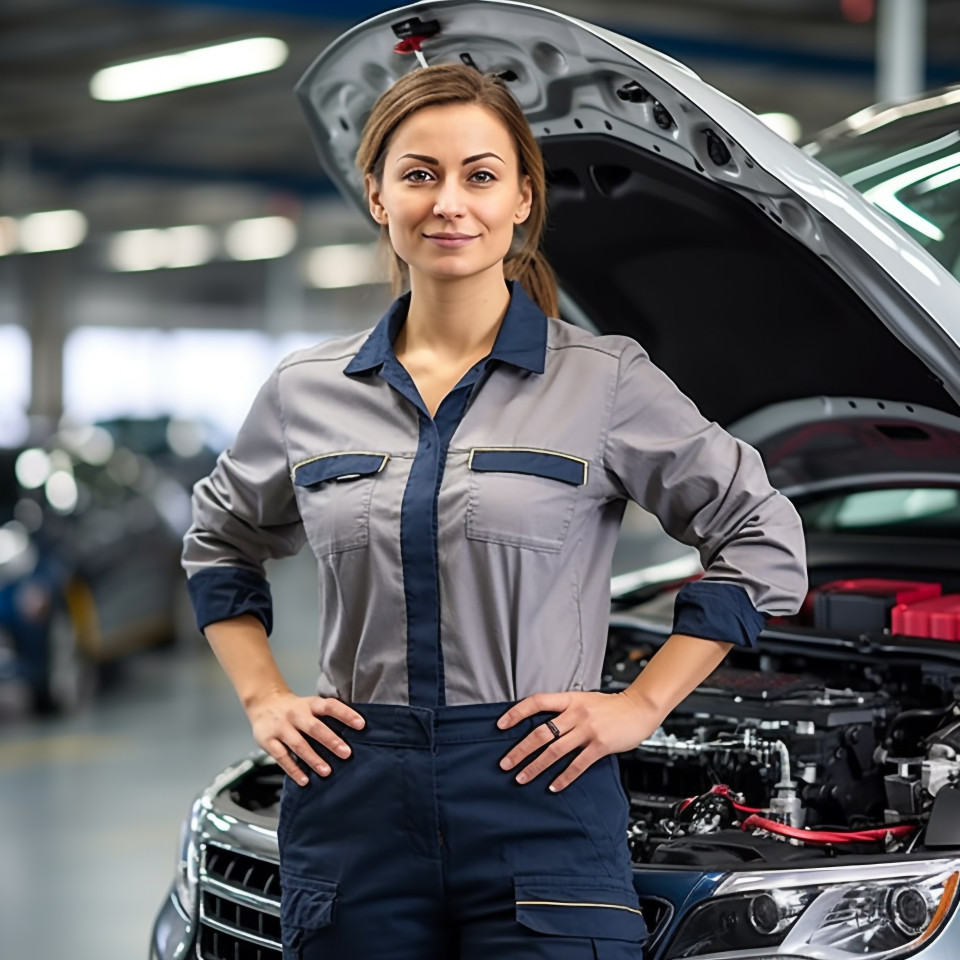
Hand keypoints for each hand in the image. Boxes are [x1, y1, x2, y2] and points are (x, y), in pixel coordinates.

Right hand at [246, 690, 365, 785]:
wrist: (263, 702)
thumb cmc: (294, 709)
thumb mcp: (310, 705)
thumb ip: (326, 717)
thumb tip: (352, 734)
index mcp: (310, 704)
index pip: (330, 706)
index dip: (346, 714)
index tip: (361, 724)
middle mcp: (296, 714)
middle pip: (315, 728)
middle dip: (331, 741)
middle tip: (346, 753)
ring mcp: (281, 727)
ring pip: (299, 744)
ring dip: (313, 759)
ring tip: (327, 771)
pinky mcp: (268, 740)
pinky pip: (282, 757)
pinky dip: (293, 770)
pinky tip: (304, 780)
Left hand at [496, 691, 658, 791]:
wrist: (640, 708)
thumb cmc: (611, 706)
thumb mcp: (584, 700)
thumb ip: (565, 710)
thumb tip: (541, 724)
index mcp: (570, 699)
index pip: (536, 702)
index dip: (516, 713)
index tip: (500, 725)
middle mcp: (576, 713)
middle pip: (540, 732)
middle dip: (520, 750)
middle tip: (505, 763)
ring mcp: (588, 729)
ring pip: (554, 750)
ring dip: (535, 766)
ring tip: (522, 777)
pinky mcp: (600, 745)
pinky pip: (577, 764)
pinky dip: (563, 777)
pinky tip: (553, 786)